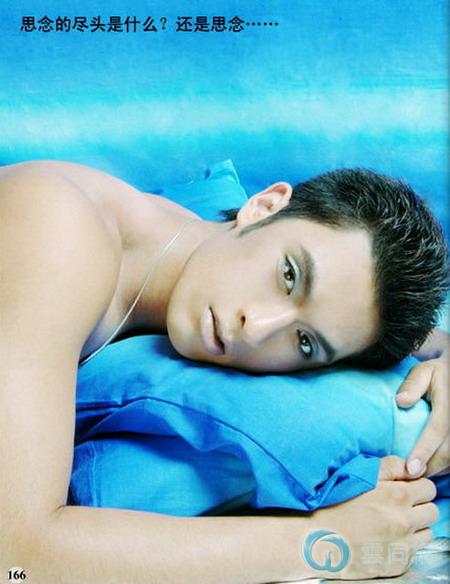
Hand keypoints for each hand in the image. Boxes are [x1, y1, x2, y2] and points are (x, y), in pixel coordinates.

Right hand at [297, 456, 437, 579]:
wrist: (318, 538)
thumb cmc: (335, 502)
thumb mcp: (359, 474)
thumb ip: (390, 467)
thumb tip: (412, 468)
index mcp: (397, 496)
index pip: (428, 488)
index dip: (417, 487)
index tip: (405, 489)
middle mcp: (405, 521)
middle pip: (432, 511)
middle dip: (419, 506)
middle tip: (400, 507)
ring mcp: (403, 545)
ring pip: (427, 533)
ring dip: (415, 527)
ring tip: (393, 524)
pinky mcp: (398, 564)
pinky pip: (414, 552)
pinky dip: (404, 545)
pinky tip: (385, 539)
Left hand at [395, 350, 448, 477]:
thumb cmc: (439, 374)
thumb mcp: (425, 371)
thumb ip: (413, 384)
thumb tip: (401, 401)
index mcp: (449, 401)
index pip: (438, 430)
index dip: (424, 451)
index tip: (410, 468)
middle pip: (449, 451)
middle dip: (431, 467)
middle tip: (410, 477)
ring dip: (439, 468)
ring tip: (419, 474)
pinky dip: (446, 465)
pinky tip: (433, 466)